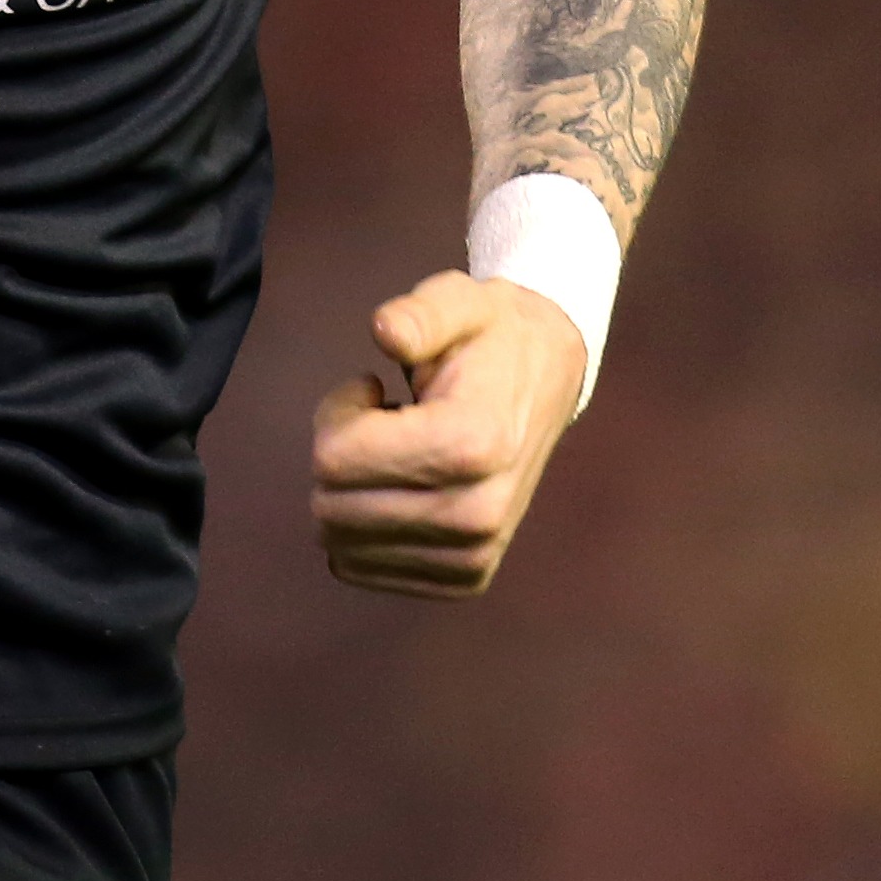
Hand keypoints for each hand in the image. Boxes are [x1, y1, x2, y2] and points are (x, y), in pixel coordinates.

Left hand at [309, 271, 589, 598]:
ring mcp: (473, 555)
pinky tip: (404, 486)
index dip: (337, 412)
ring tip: (397, 451)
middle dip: (337, 453)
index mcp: (473, 444)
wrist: (550, 380)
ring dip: (351, 491)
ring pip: (339, 543)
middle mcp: (477, 513)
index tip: (371, 388)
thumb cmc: (492, 337)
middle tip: (380, 418)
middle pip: (331, 506)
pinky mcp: (464, 578)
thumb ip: (419, 314)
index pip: (335, 459)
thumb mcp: (458, 302)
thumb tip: (386, 331)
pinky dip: (363, 526)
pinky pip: (360, 568)